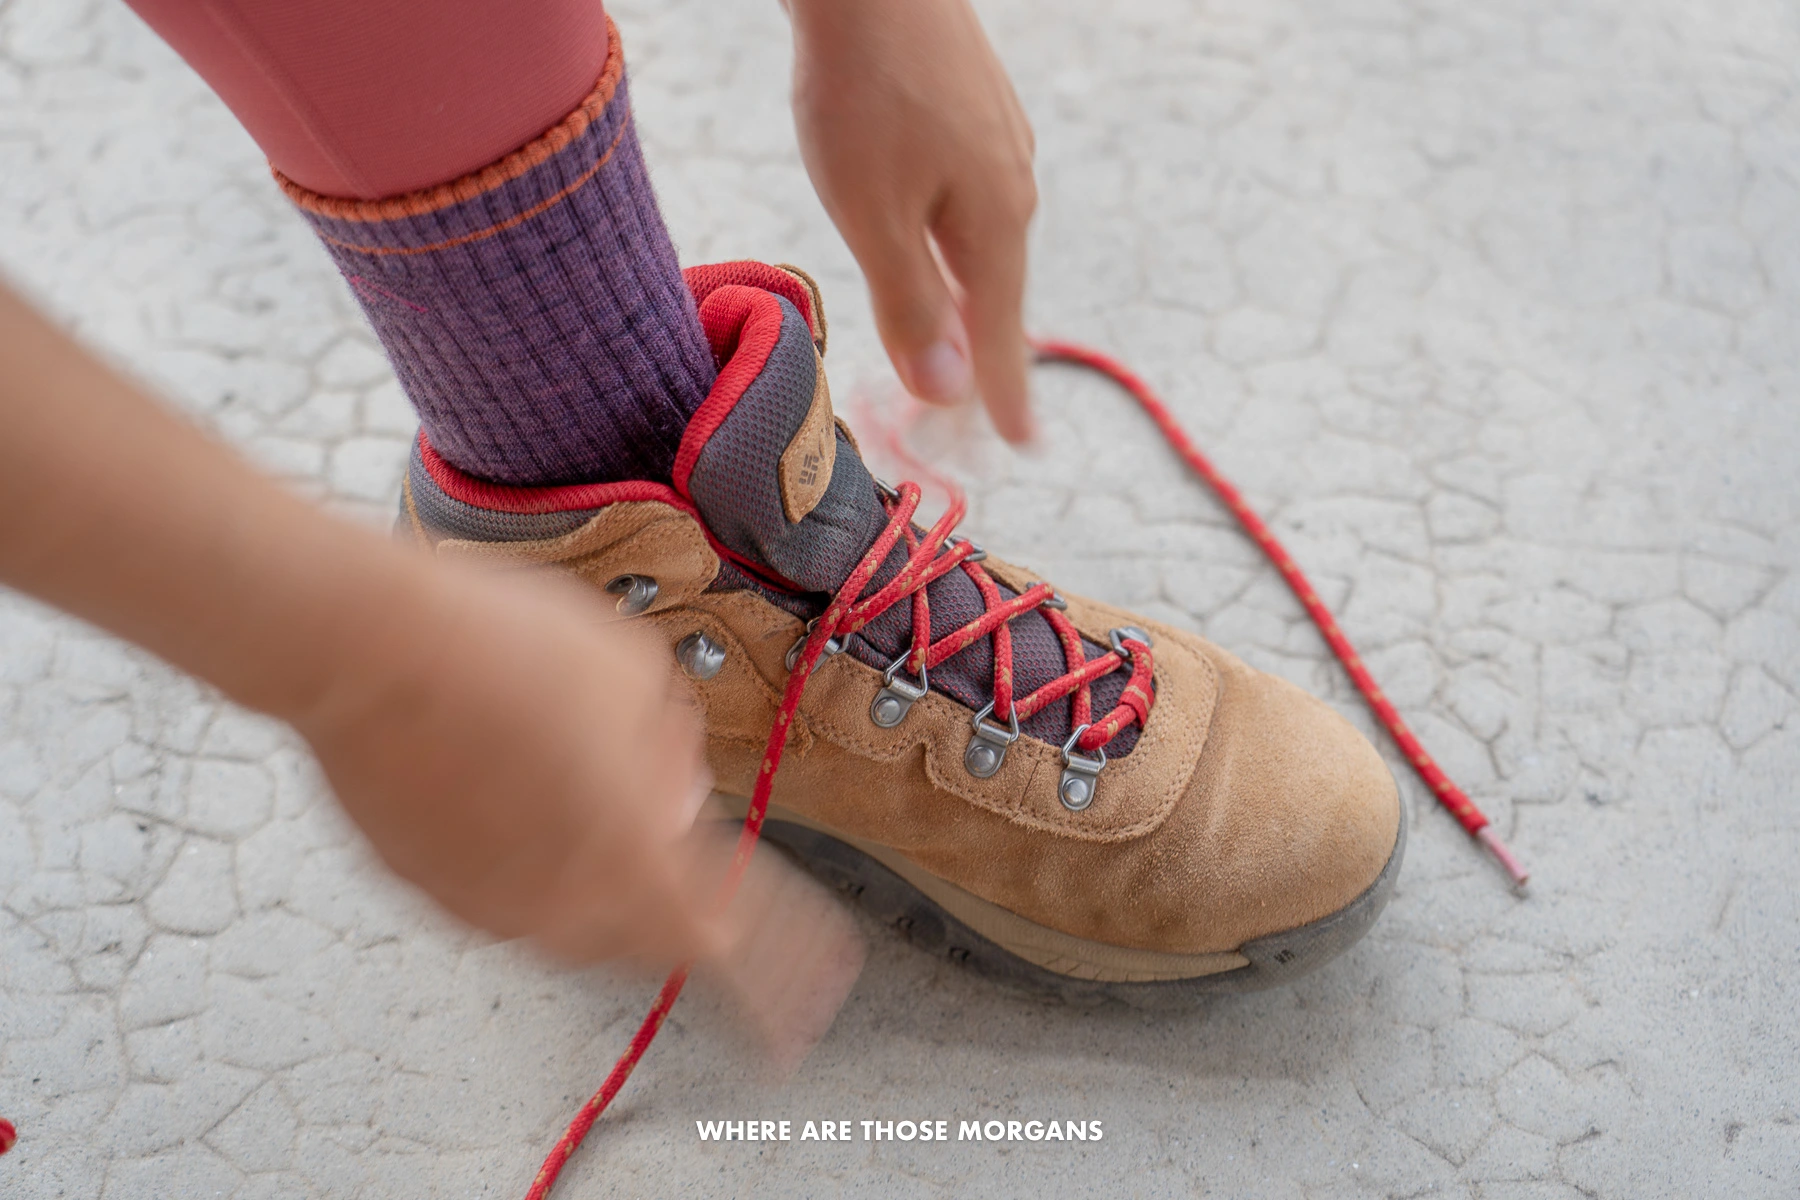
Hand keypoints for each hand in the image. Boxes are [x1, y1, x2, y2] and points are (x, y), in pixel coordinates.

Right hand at [290, 562, 718, 963]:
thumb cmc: (504, 651)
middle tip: (676, 863)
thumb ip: (671, 752)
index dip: (747, 937)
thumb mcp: (635, 675)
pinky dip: (520, 863)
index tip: (766, 944)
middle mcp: (557, 905)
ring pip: (561, 918)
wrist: (371, 648)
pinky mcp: (420, 882)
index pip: (709, 936)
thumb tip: (675, 795)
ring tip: (586, 811)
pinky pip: (494, 890)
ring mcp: (481, 902)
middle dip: (664, 907)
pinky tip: (516, 799)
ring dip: (590, 882)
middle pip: (636, 941)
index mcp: (632, 861)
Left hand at [787, 0, 1037, 442]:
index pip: (1002, 334)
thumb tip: (947, 391)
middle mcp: (1011, 185)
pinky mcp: (973, 106)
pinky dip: (954, 244)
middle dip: (984, 355)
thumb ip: (910, 304)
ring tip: (961, 339)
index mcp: (994, 224)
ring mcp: (997, 140)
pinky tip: (939, 240)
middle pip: (997, 291)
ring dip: (968, 298)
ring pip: (983, 242)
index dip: (1003, 394)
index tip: (1020, 446)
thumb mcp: (874, 215)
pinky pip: (971, 199)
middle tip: (980, 413)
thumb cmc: (862, 91)